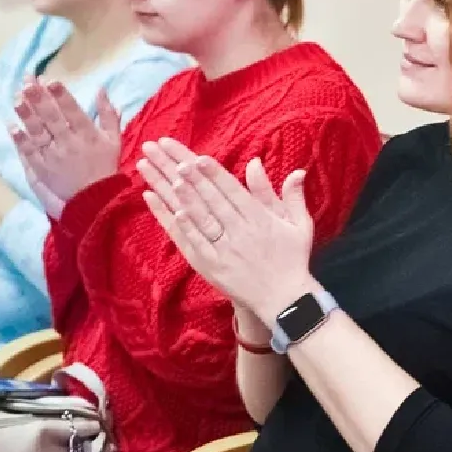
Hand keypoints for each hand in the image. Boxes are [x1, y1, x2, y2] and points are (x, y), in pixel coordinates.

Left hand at [10, 79, 120, 218]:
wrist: (96, 199)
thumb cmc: (105, 166)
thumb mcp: (114, 139)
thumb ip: (109, 114)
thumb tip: (101, 89)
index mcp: (88, 135)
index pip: (74, 111)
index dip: (62, 96)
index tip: (51, 81)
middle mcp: (70, 144)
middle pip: (52, 118)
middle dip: (39, 99)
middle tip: (27, 83)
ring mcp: (54, 157)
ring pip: (38, 133)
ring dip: (26, 116)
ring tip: (17, 99)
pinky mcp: (42, 170)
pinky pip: (30, 153)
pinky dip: (21, 141)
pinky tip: (12, 127)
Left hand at [137, 137, 315, 323]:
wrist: (284, 301)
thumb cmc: (292, 259)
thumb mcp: (299, 225)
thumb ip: (290, 197)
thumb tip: (295, 170)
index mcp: (259, 218)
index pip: (231, 191)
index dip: (212, 174)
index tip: (194, 157)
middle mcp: (238, 231)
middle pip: (206, 196)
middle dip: (182, 171)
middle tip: (161, 151)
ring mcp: (222, 249)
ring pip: (194, 215)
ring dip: (171, 191)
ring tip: (153, 170)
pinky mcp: (209, 265)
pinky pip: (189, 240)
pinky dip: (174, 222)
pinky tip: (159, 204)